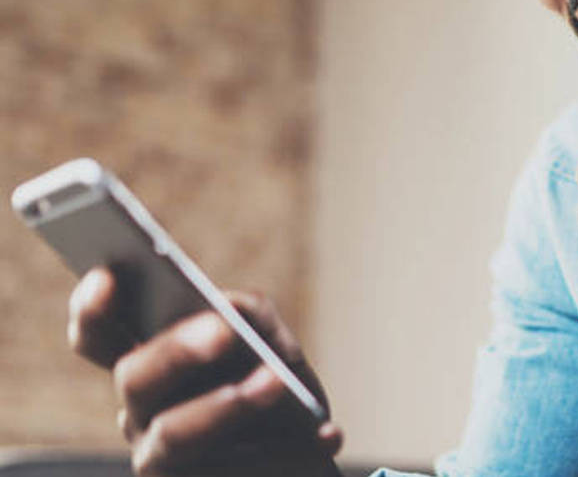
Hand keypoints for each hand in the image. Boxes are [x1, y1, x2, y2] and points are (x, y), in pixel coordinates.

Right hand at [68, 268, 342, 476]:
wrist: (308, 455)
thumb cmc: (279, 390)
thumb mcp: (273, 345)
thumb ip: (252, 317)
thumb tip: (232, 309)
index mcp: (152, 364)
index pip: (100, 336)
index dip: (94, 308)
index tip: (110, 275)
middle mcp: (143, 412)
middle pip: (134, 378)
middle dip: (176, 351)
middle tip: (224, 331)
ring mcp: (163, 460)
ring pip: (172, 436)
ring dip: (226, 406)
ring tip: (276, 383)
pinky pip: (233, 473)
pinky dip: (285, 452)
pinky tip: (328, 432)